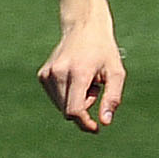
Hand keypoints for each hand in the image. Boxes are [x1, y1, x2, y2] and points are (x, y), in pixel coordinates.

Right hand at [38, 17, 124, 132]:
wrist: (84, 28)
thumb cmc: (104, 51)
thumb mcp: (117, 73)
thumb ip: (112, 98)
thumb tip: (105, 123)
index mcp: (77, 73)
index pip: (74, 109)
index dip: (84, 123)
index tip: (95, 128)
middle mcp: (57, 74)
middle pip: (68, 110)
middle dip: (85, 107)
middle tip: (96, 88)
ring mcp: (47, 74)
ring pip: (62, 106)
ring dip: (77, 101)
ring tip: (87, 81)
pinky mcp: (42, 75)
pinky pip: (56, 98)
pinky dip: (68, 95)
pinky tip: (77, 78)